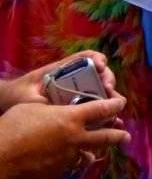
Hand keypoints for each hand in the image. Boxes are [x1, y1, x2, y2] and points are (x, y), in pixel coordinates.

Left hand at [0, 51, 117, 111]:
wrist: (10, 103)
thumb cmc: (18, 96)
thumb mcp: (29, 99)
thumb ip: (44, 103)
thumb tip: (61, 111)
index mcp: (63, 70)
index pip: (87, 57)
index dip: (98, 59)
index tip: (101, 67)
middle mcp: (74, 78)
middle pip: (99, 73)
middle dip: (108, 80)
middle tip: (108, 90)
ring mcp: (77, 91)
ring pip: (101, 90)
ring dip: (110, 98)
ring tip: (113, 109)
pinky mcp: (78, 105)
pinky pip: (96, 106)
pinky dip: (106, 111)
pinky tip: (112, 121)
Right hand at [0, 97, 129, 178]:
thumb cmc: (11, 128)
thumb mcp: (33, 108)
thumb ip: (52, 110)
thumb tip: (56, 114)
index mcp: (71, 119)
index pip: (102, 109)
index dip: (115, 105)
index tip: (121, 104)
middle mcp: (75, 139)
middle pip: (105, 137)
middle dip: (118, 135)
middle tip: (126, 136)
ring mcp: (66, 160)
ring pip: (85, 157)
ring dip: (89, 154)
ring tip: (92, 155)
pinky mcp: (55, 176)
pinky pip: (62, 169)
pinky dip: (61, 166)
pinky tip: (53, 164)